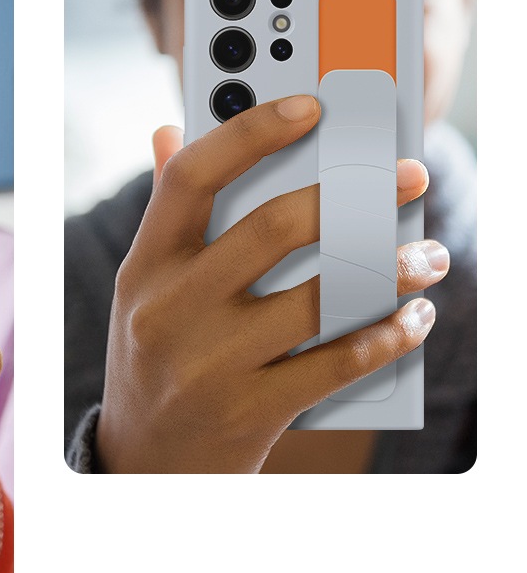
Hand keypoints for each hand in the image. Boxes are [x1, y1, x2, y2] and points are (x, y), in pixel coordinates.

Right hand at [96, 95, 446, 472]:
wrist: (143, 466)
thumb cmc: (155, 358)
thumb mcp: (145, 288)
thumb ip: (164, 213)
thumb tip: (168, 134)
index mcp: (143, 266)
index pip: (189, 178)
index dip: (250, 132)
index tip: (312, 105)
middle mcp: (167, 309)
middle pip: (267, 231)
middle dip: (350, 198)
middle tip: (405, 178)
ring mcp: (206, 363)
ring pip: (316, 298)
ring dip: (390, 271)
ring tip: (429, 255)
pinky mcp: (248, 411)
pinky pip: (334, 364)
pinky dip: (386, 336)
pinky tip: (414, 316)